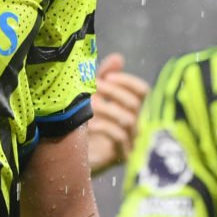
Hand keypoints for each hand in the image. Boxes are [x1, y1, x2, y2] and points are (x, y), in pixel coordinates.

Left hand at [85, 53, 149, 175]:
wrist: (74, 158)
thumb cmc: (87, 125)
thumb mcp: (95, 97)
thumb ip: (105, 78)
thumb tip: (118, 58)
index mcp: (132, 109)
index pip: (142, 91)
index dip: (126, 81)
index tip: (106, 76)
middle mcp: (137, 124)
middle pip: (134, 103)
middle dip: (113, 92)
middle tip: (93, 87)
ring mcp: (132, 142)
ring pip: (128, 120)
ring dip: (106, 108)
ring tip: (89, 105)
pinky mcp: (122, 156)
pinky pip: (120, 137)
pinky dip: (104, 127)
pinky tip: (89, 125)